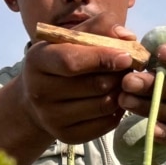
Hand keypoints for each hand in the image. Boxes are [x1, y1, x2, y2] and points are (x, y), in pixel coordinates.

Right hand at [20, 13, 136, 143]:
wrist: (36, 97)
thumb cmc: (60, 60)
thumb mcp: (70, 38)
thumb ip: (99, 29)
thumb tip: (127, 36)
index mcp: (38, 60)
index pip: (72, 61)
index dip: (103, 58)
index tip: (126, 56)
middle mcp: (39, 91)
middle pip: (94, 84)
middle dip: (119, 75)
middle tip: (129, 69)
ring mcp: (51, 117)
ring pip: (104, 104)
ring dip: (121, 92)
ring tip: (122, 82)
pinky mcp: (66, 136)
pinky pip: (106, 124)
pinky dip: (118, 110)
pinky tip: (115, 99)